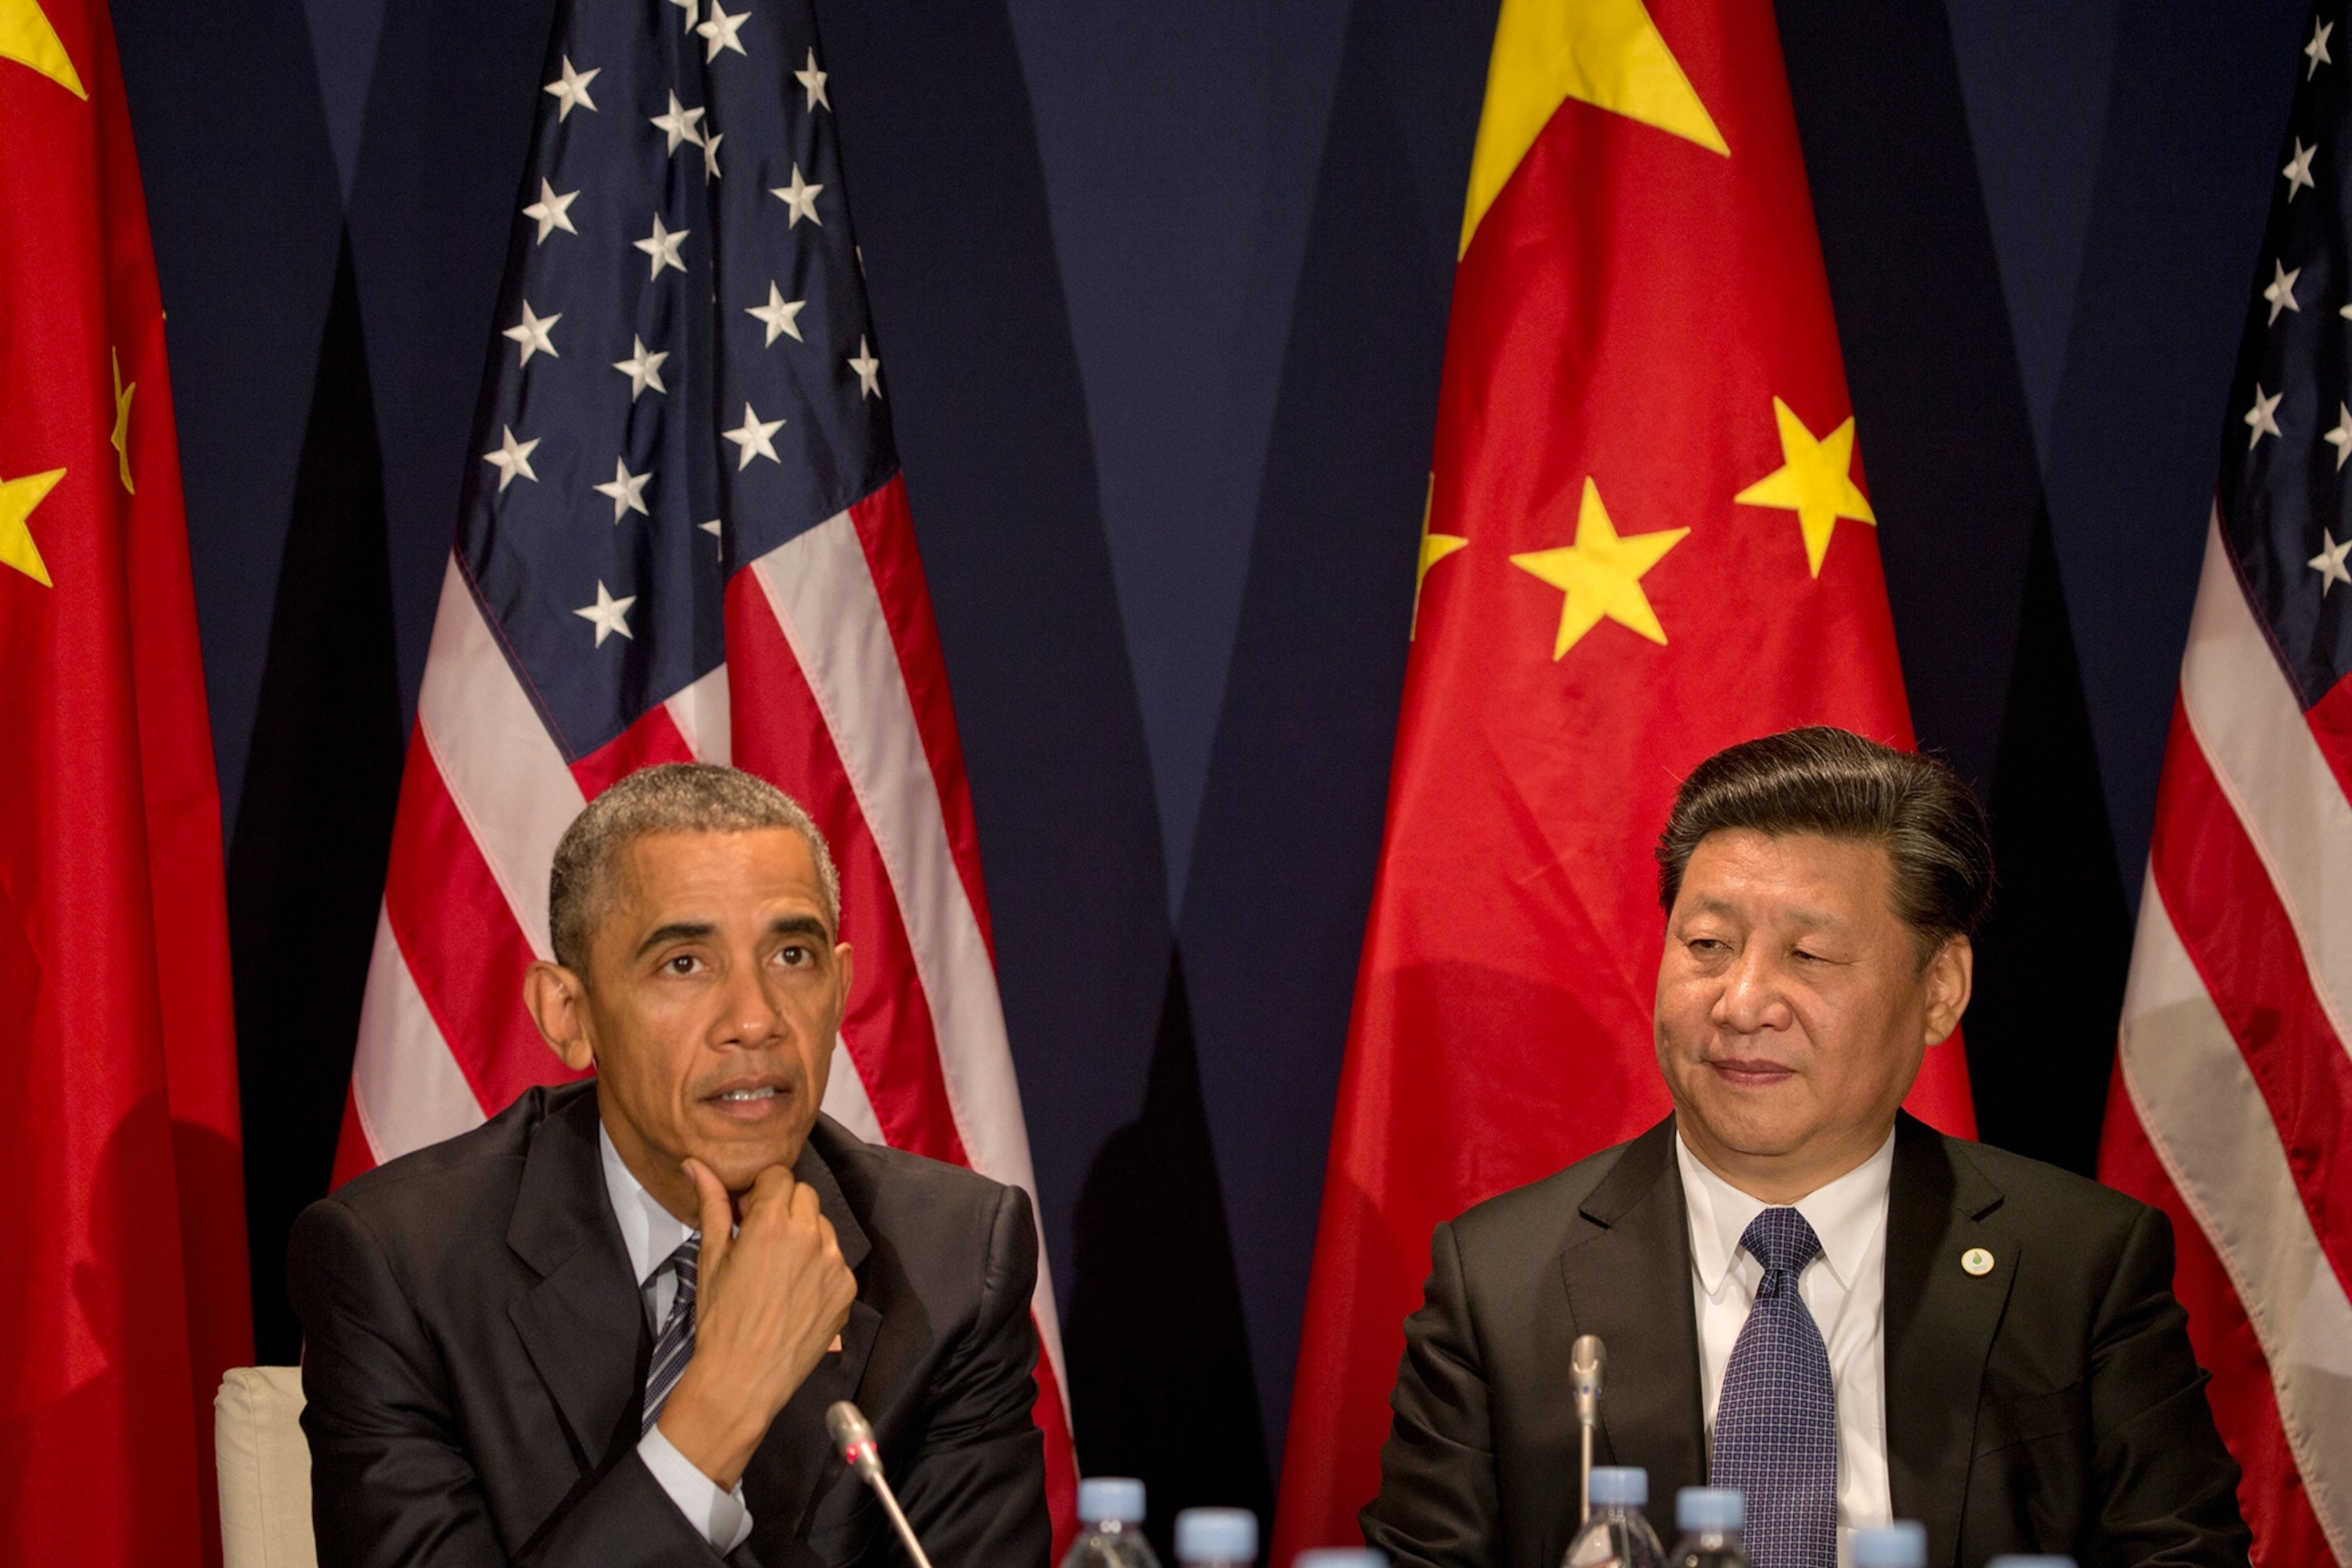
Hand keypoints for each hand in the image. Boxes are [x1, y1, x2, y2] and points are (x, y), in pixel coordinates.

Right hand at [655, 1159, 857, 1489]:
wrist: (744, 1378)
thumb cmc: (720, 1317)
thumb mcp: (711, 1258)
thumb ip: (713, 1205)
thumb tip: (695, 1163)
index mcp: (774, 1223)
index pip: (779, 1176)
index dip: (761, 1192)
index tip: (748, 1214)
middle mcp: (812, 1236)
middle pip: (804, 1195)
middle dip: (783, 1208)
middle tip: (762, 1240)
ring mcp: (835, 1263)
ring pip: (823, 1226)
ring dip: (804, 1235)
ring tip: (779, 1270)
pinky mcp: (847, 1289)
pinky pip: (835, 1260)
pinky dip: (819, 1267)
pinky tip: (796, 1293)